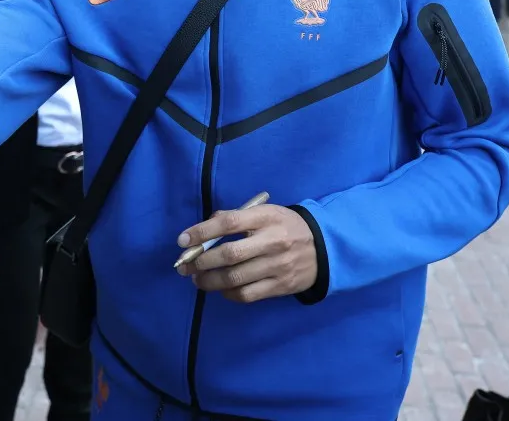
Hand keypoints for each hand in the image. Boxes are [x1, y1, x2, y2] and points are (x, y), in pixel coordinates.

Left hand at [177, 205, 317, 302]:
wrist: (325, 248)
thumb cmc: (285, 226)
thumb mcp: (265, 213)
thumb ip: (236, 218)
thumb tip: (205, 229)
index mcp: (266, 218)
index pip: (229, 223)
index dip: (202, 232)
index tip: (182, 240)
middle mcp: (272, 242)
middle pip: (229, 254)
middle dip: (201, 262)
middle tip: (185, 266)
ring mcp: (278, 266)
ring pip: (235, 278)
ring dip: (209, 281)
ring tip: (197, 280)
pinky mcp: (281, 286)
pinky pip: (247, 294)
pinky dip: (228, 293)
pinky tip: (221, 289)